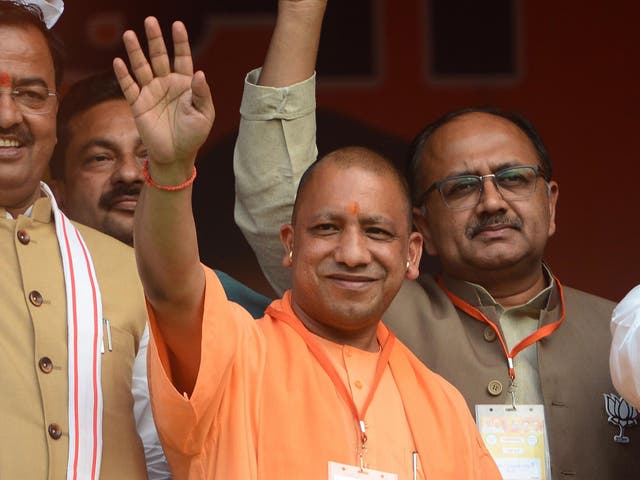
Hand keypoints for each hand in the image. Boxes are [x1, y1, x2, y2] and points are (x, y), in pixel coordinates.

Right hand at [113, 17, 214, 175]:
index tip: (177, 25)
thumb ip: (202, 94)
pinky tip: (119, 62)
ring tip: (129, 34)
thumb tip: (200, 73)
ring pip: (141, 67)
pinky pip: (129, 87)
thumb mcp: (205, 114)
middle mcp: (166, 84)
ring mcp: (151, 93)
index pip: (182, 57)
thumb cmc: (193, 135)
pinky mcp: (138, 105)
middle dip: (155, 39)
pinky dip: (124, 75)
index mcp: (184, 84)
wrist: (176, 155)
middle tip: (150, 20)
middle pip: (159, 56)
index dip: (180, 42)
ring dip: (135, 51)